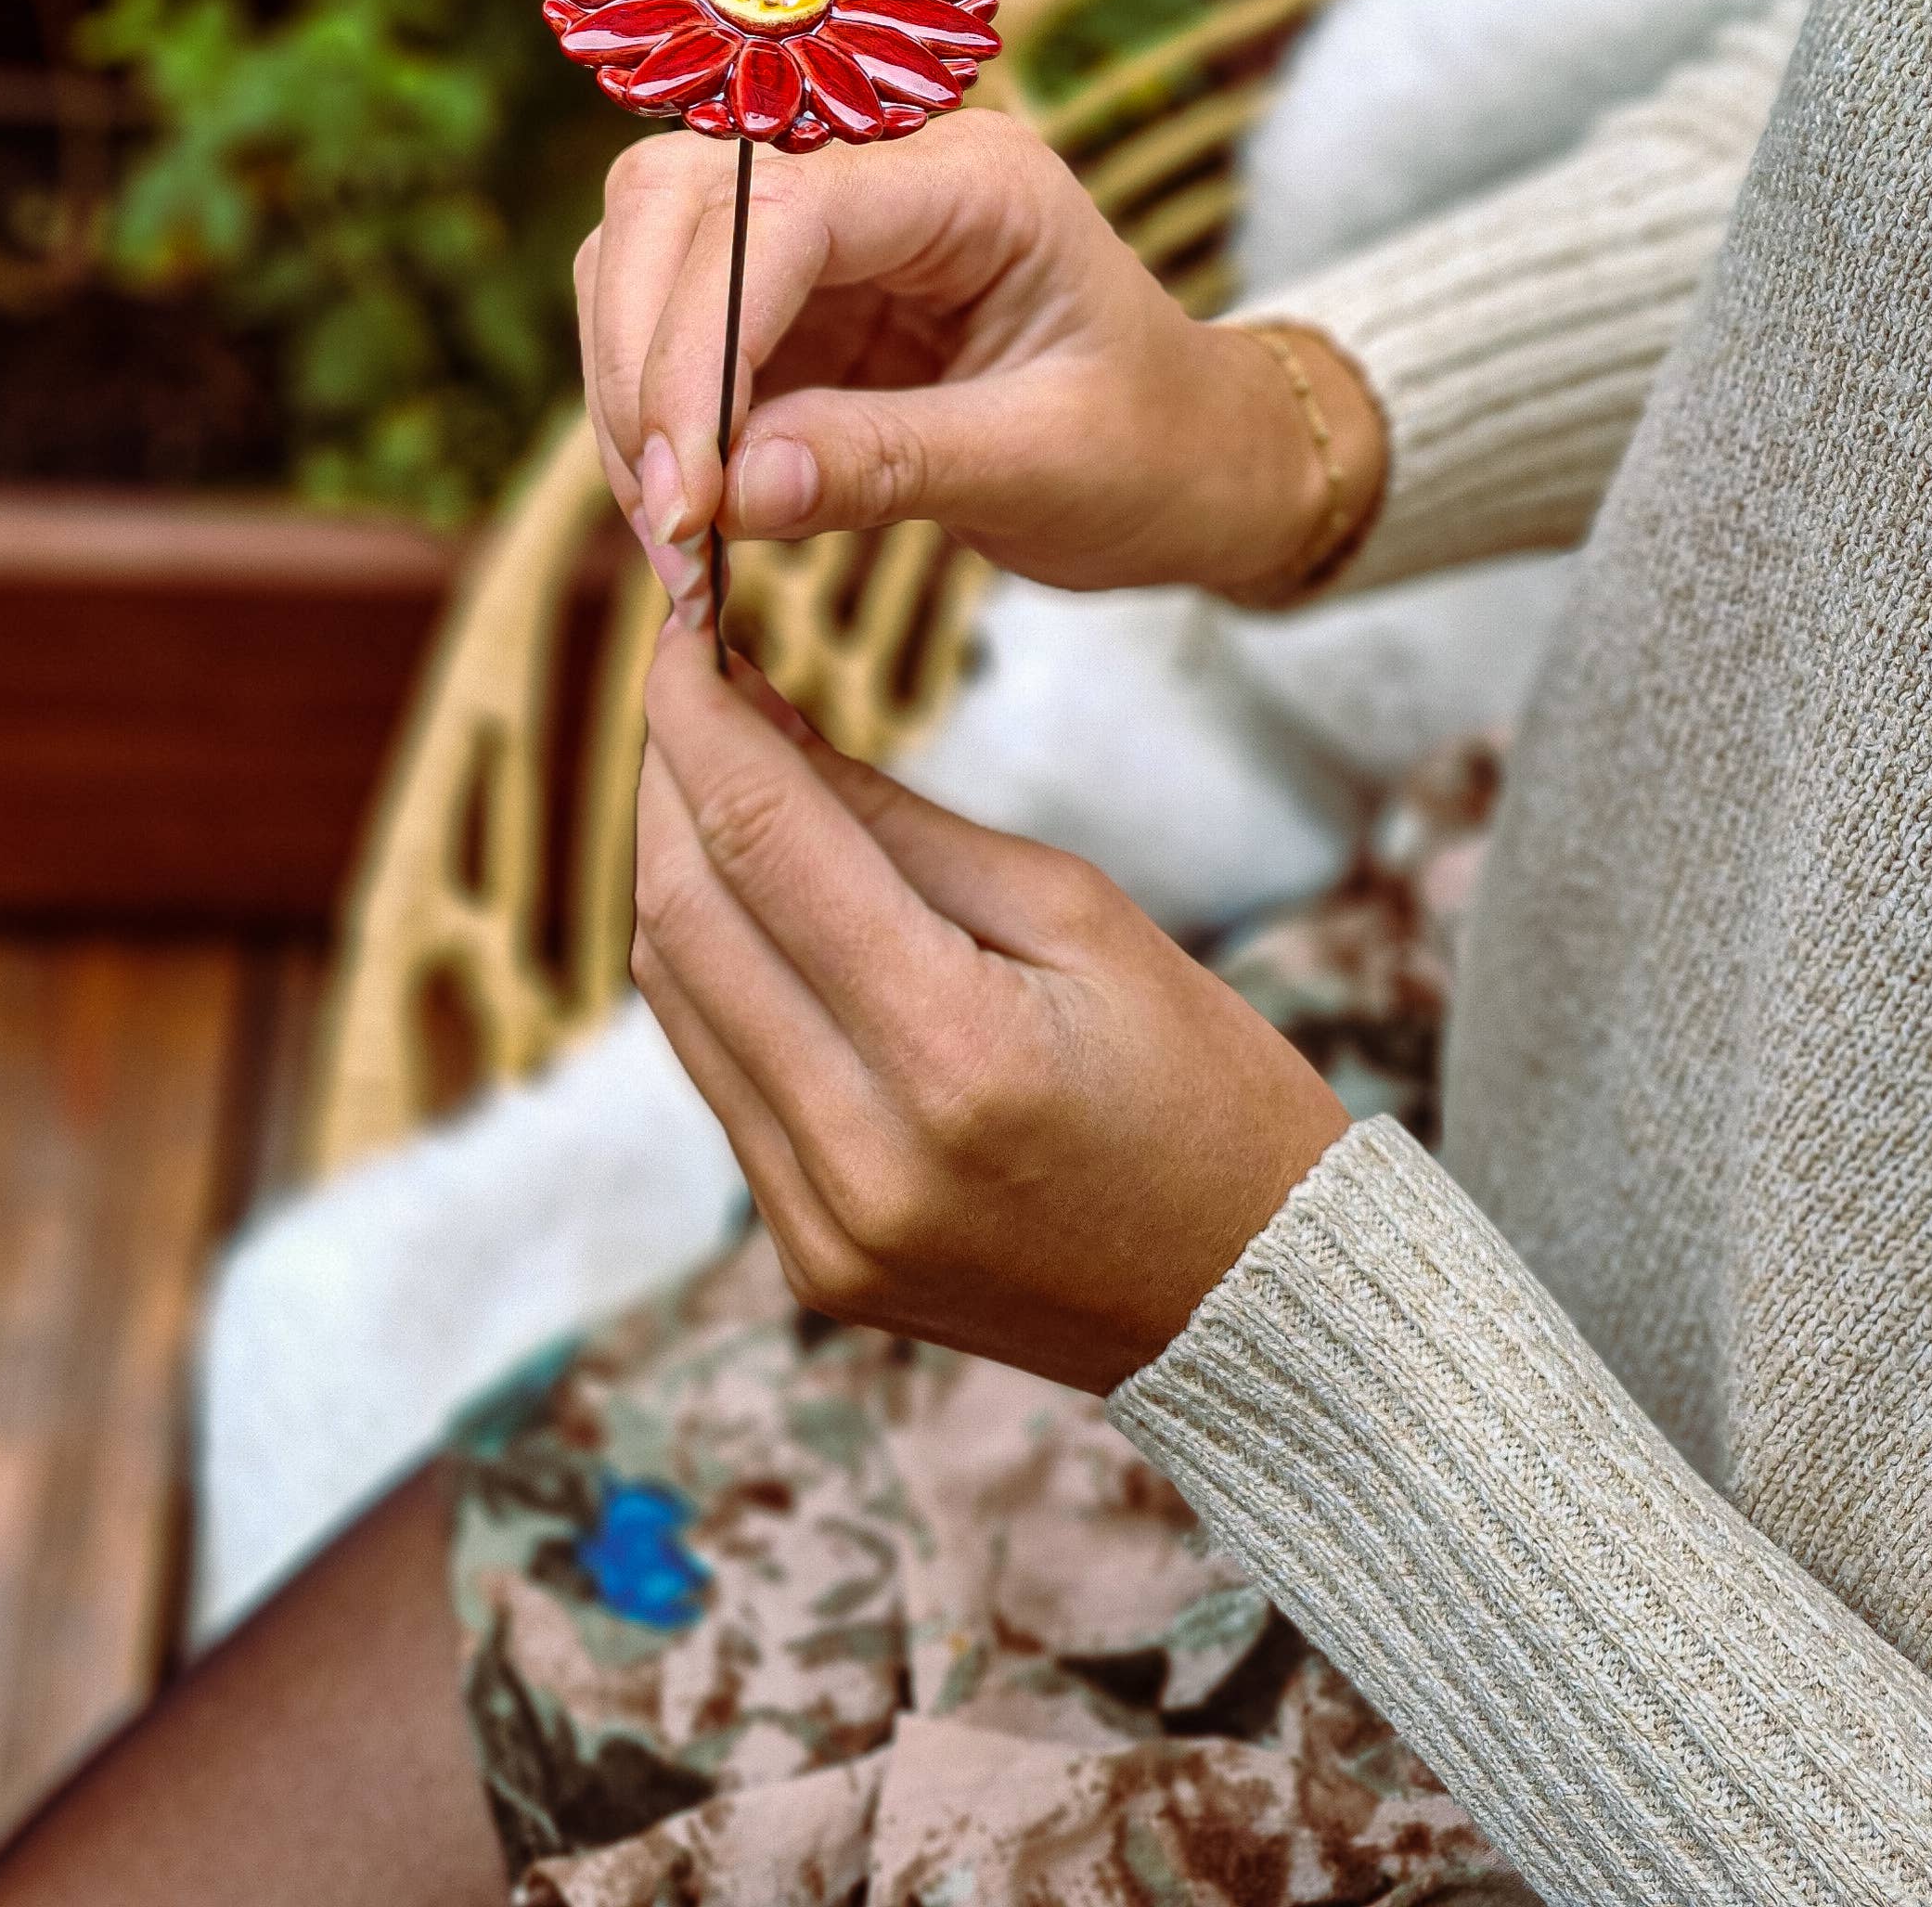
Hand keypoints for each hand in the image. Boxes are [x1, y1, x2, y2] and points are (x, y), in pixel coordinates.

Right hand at [576, 111, 1382, 610]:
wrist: (1195, 460)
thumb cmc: (1154, 452)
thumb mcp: (1045, 469)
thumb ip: (886, 465)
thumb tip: (725, 496)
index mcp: (977, 180)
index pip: (783, 209)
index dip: (701, 341)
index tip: (686, 492)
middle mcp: (884, 166)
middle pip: (678, 194)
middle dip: (642, 355)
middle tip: (668, 520)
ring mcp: (828, 220)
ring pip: (647, 243)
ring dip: (631, 385)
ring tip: (676, 532)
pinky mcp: (789, 289)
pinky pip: (667, 318)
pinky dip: (652, 412)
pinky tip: (691, 511)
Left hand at [631, 629, 1350, 1389]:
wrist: (1261, 1306)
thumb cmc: (1205, 1085)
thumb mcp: (1079, 913)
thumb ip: (900, 822)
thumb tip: (759, 720)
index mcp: (954, 1053)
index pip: (760, 838)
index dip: (696, 716)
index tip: (679, 625)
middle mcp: (861, 1153)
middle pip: (684, 916)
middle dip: (670, 775)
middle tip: (690, 681)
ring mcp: (822, 1225)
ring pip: (675, 996)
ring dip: (674, 865)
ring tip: (714, 771)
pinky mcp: (810, 1261)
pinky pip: (714, 1076)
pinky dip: (711, 968)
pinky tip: (749, 901)